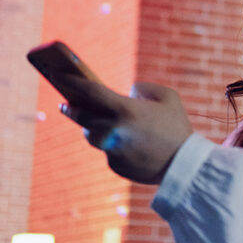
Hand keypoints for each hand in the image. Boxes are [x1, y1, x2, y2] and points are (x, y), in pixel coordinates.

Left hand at [57, 76, 193, 184]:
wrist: (183, 166)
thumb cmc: (178, 128)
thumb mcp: (168, 97)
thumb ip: (143, 89)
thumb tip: (128, 93)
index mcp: (125, 109)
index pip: (90, 92)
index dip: (72, 82)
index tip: (59, 76)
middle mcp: (113, 130)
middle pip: (82, 116)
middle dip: (71, 108)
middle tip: (65, 104)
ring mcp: (112, 149)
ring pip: (92, 135)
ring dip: (90, 126)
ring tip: (93, 121)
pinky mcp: (115, 166)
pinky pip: (107, 151)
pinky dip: (113, 145)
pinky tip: (125, 143)